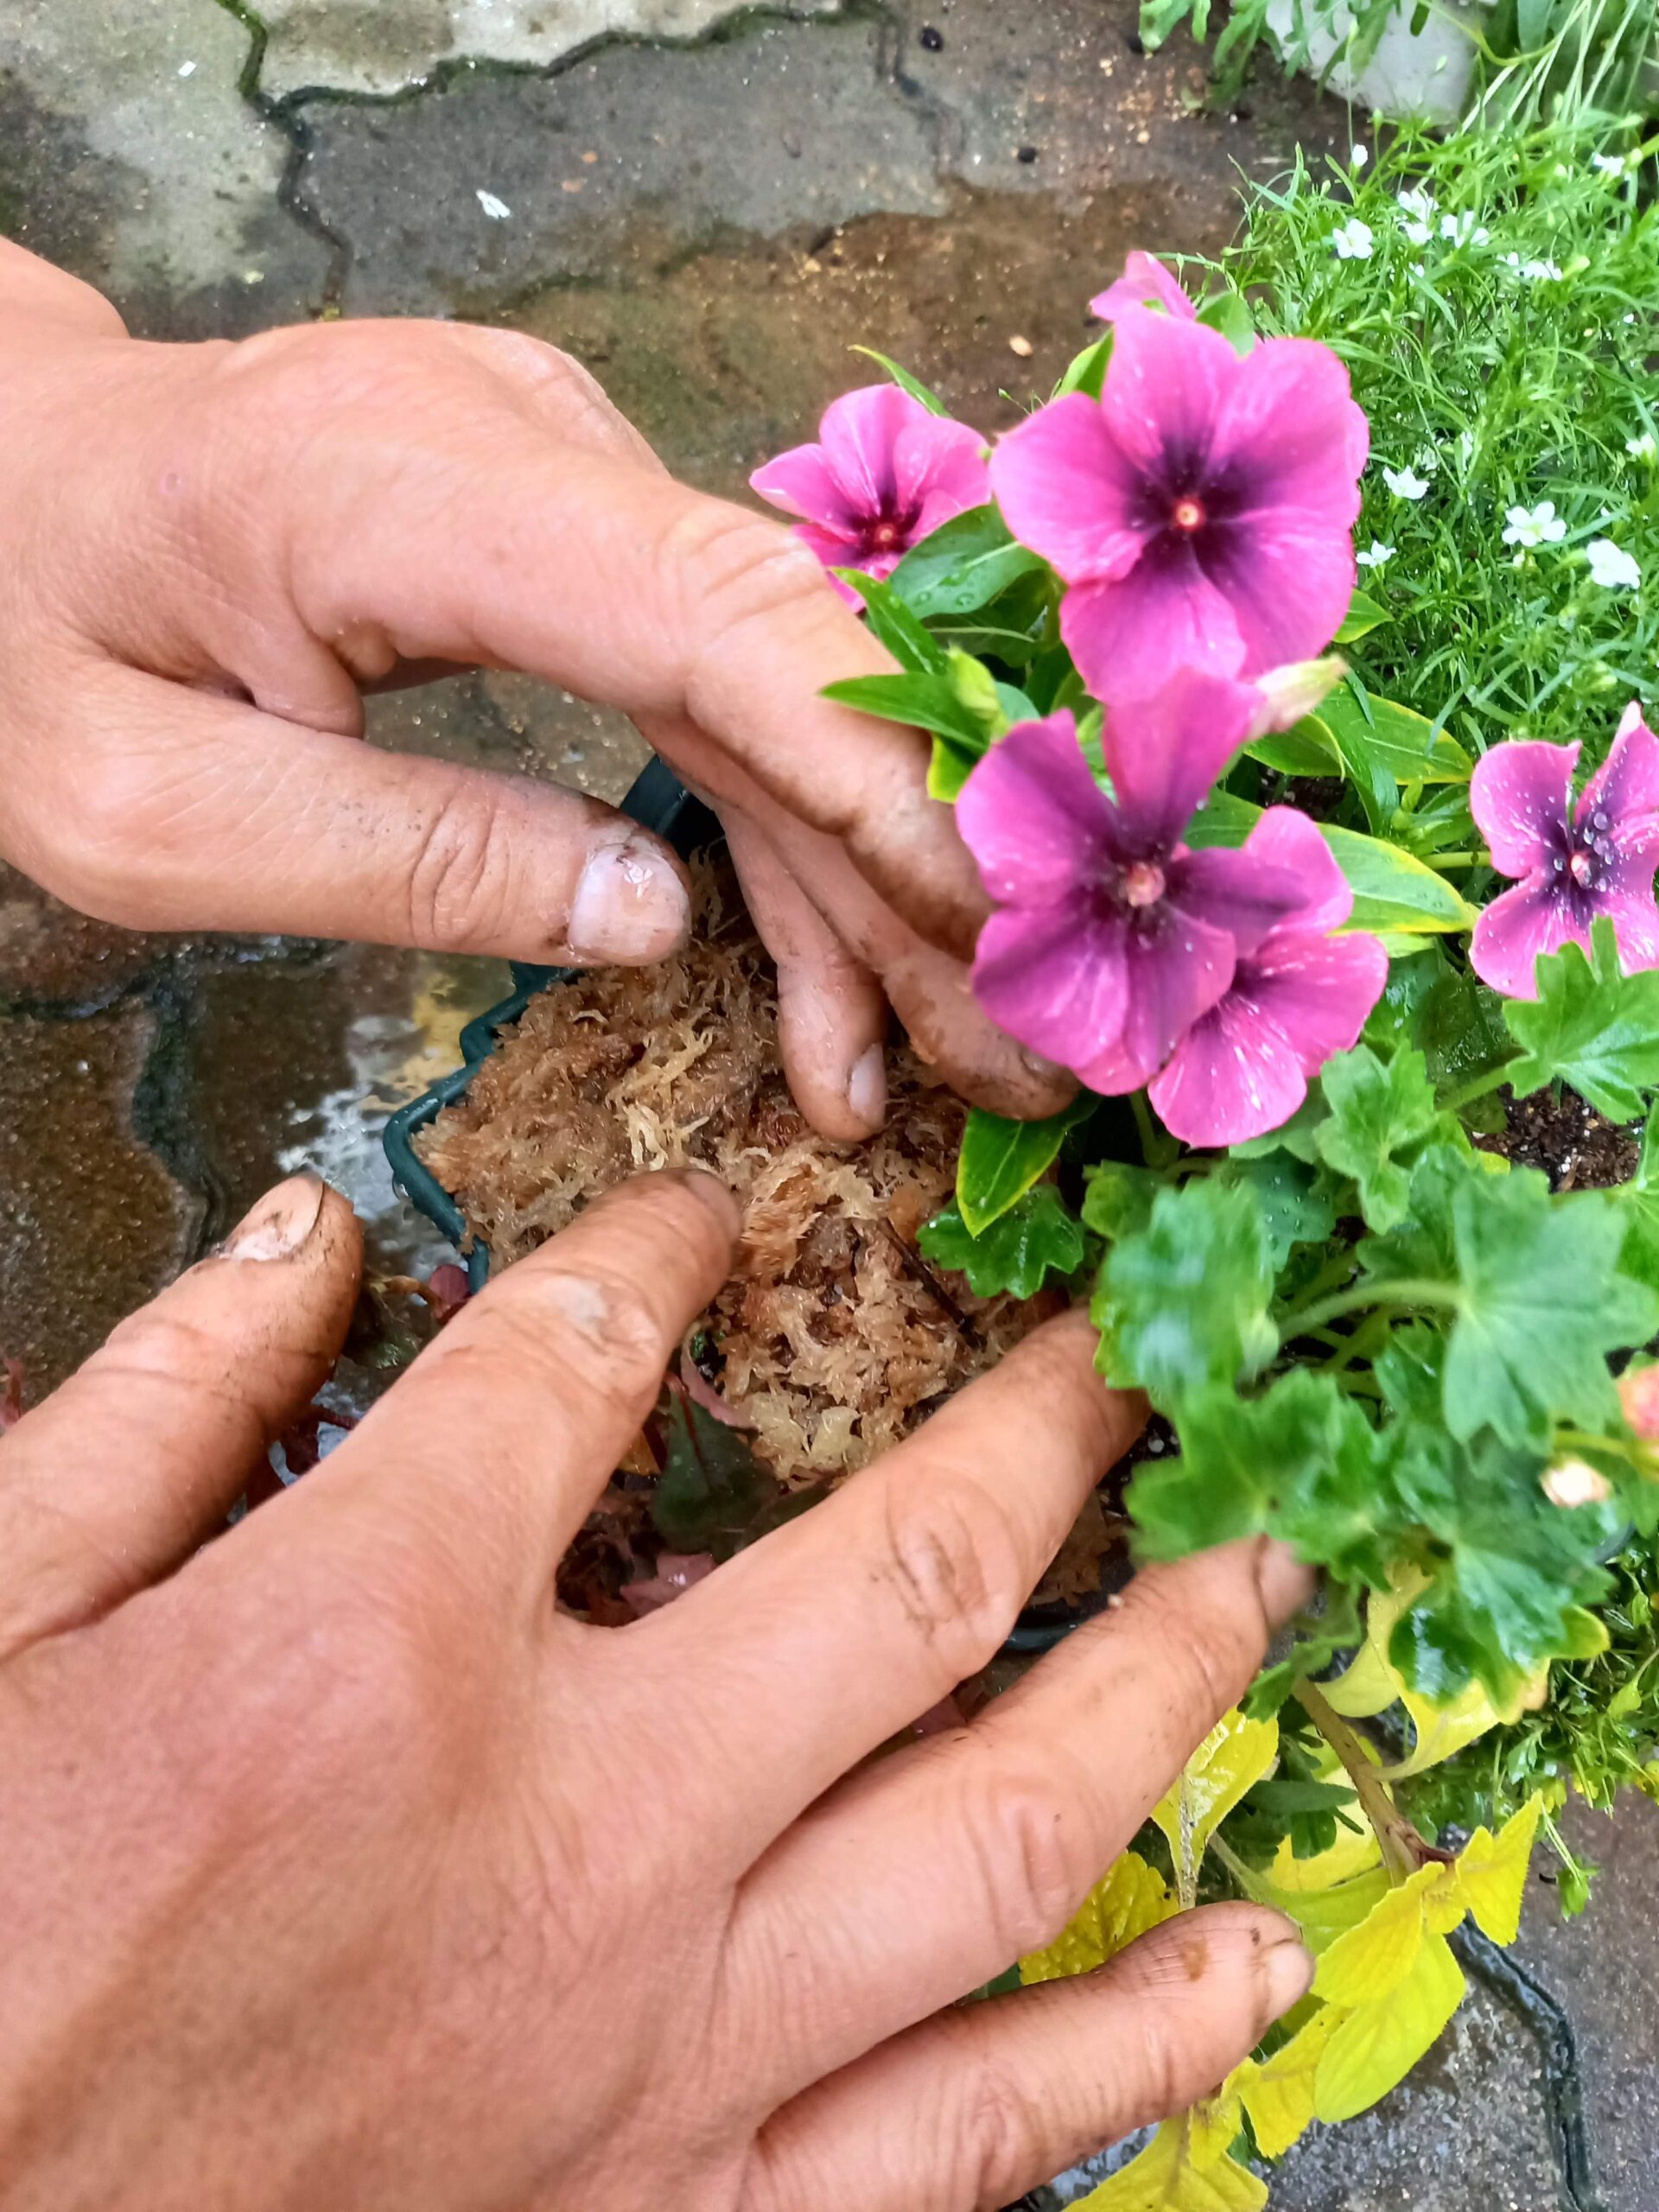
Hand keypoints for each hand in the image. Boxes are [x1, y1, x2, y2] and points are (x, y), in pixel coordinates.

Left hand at [0, 241, 1068, 1138]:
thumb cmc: (31, 638)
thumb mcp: (138, 806)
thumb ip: (391, 854)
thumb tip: (654, 916)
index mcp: (417, 490)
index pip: (721, 619)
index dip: (882, 773)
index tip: (997, 920)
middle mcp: (537, 451)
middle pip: (792, 664)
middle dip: (925, 867)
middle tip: (1029, 1050)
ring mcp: (569, 483)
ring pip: (777, 696)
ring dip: (868, 887)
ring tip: (947, 1066)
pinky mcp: (575, 537)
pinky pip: (713, 699)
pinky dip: (777, 846)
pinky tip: (826, 999)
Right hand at [0, 1168, 1311, 2211]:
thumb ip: (161, 1406)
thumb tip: (304, 1246)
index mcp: (376, 1644)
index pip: (588, 1353)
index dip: (662, 1253)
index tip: (704, 1224)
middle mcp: (576, 1835)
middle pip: (909, 1571)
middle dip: (1053, 1427)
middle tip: (1148, 1347)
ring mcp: (657, 2052)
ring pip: (1002, 1839)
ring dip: (1165, 1687)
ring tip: (1269, 1579)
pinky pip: (963, 2140)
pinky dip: (1126, 2047)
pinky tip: (1241, 1966)